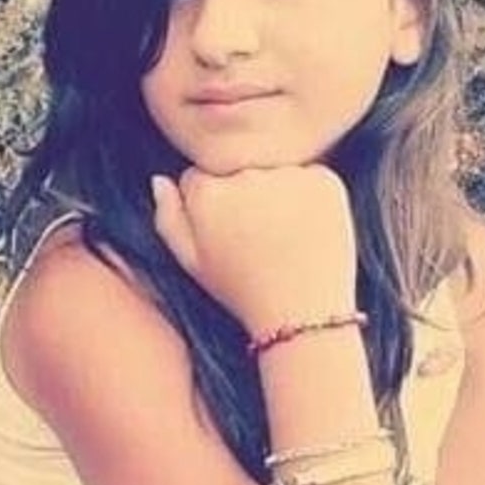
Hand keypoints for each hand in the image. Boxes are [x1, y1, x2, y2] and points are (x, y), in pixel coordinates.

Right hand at [150, 164, 357, 333]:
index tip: (227, 233)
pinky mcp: (324, 180)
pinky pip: (311, 177)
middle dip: (245, 196)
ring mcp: (287, 174)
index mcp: (207, 192)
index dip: (212, 207)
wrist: (303, 314)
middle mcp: (245, 175)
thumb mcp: (192, 264)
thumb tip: (160, 179)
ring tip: (285, 238)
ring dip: (279, 193)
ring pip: (274, 171)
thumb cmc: (242, 291)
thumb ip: (168, 219)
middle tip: (259, 240)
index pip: (200, 177)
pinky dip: (311, 197)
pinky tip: (309, 231)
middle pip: (238, 171)